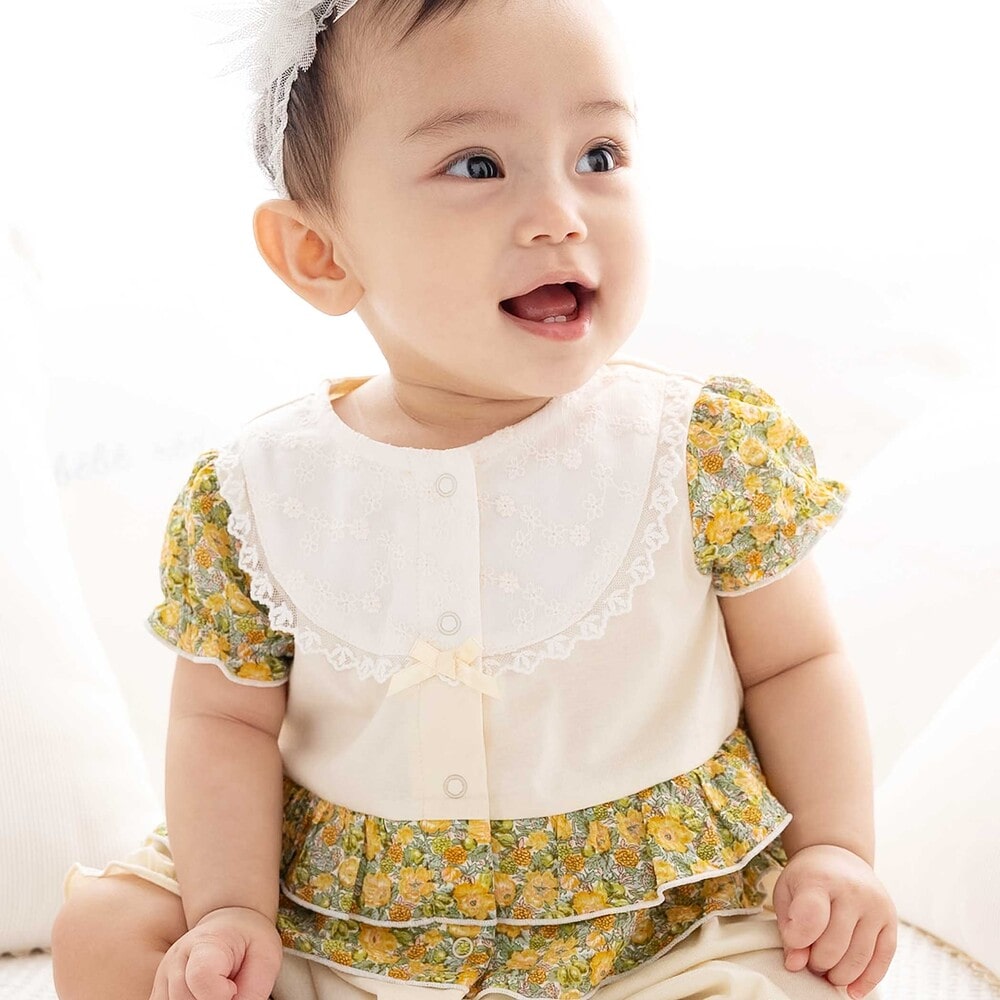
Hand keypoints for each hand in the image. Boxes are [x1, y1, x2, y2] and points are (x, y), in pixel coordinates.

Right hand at [148, 905, 283, 999]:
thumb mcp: (265, 957)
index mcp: (205, 943)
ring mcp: (163, 977)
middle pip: (184, 999)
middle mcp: (176, 960)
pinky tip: (202, 997)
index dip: (219, 994)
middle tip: (229, 992)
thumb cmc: (249, 941)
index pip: (200, 976)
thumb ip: (254, 990)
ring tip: (216, 992)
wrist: (230, 925)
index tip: (233, 989)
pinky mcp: (158, 992)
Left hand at [772, 844, 896, 999]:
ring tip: (826, 971)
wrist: (839, 857)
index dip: (798, 940)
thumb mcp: (787, 893)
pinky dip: (867, 980)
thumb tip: (795, 964)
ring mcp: (875, 906)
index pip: (812, 917)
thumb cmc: (808, 879)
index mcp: (820, 879)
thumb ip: (788, 928)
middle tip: (810, 962)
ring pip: (858, 958)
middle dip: (817, 964)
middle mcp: (852, 891)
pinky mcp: (891, 920)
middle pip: (834, 946)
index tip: (793, 945)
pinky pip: (883, 959)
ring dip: (839, 975)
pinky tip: (852, 990)